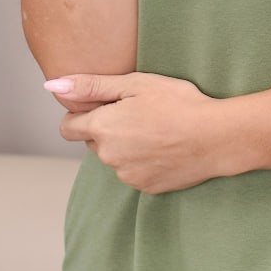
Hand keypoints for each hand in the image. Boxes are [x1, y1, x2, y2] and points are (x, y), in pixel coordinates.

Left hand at [45, 71, 231, 193]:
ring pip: (115, 157)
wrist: (217, 136)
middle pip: (93, 141)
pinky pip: (134, 171)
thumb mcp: (135, 84)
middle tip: (139, 112)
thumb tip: (52, 85)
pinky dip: (143, 160)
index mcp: (102, 129)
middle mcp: (108, 157)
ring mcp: (127, 175)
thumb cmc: (179, 103)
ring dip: (126, 144)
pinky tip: (165, 146)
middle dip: (107, 127)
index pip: (67, 127)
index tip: (105, 104)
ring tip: (157, 129)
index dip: (82, 113)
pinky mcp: (146, 187)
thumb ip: (91, 86)